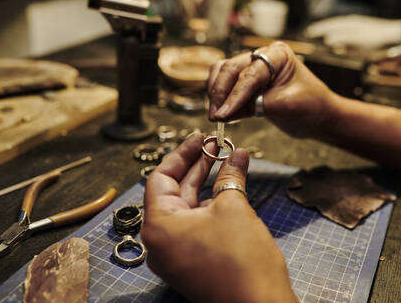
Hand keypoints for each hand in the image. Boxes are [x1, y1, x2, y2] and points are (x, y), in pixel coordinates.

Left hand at [142, 133, 298, 302]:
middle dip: (196, 167)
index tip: (201, 138)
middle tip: (215, 145)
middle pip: (173, 192)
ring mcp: (175, 255)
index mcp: (159, 226)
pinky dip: (208, 206)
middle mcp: (160, 242)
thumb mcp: (234, 208)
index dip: (182, 154)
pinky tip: (226, 189)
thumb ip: (231, 176)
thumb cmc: (242, 259)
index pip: (161, 178)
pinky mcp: (191, 263)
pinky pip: (194, 226)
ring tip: (225, 162)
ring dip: (204, 185)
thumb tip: (238, 154)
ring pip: (186, 210)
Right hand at [207, 41, 336, 138]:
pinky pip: (224, 83)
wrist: (318, 115)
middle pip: (230, 69)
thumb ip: (255, 106)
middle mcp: (261, 56)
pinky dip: (219, 97)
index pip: (249, 74)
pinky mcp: (245, 82)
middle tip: (215, 117)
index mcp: (278, 55)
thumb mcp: (286, 106)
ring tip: (217, 116)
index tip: (223, 114)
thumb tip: (224, 114)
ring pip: (221, 73)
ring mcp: (251, 67)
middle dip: (220, 94)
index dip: (234, 95)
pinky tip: (221, 113)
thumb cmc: (311, 107)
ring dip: (216, 93)